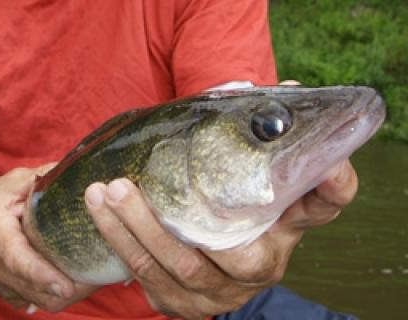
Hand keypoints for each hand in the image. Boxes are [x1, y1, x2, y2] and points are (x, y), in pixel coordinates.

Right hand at [0, 166, 97, 311]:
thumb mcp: (10, 184)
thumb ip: (42, 178)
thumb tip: (77, 168)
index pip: (18, 260)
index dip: (41, 274)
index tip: (64, 285)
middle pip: (35, 290)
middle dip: (67, 290)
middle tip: (97, 278)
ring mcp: (4, 282)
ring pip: (39, 301)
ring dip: (67, 295)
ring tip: (93, 280)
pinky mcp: (10, 291)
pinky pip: (37, 302)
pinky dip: (57, 296)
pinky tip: (78, 283)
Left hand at [84, 159, 356, 318]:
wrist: (193, 253)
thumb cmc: (218, 199)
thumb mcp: (237, 174)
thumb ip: (248, 137)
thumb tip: (285, 89)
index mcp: (283, 226)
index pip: (322, 206)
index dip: (333, 186)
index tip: (327, 162)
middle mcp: (261, 264)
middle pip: (237, 257)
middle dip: (173, 222)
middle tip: (124, 185)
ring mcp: (222, 290)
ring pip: (181, 269)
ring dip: (134, 231)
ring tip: (103, 194)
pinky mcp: (186, 303)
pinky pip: (152, 280)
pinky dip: (122, 246)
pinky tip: (100, 215)